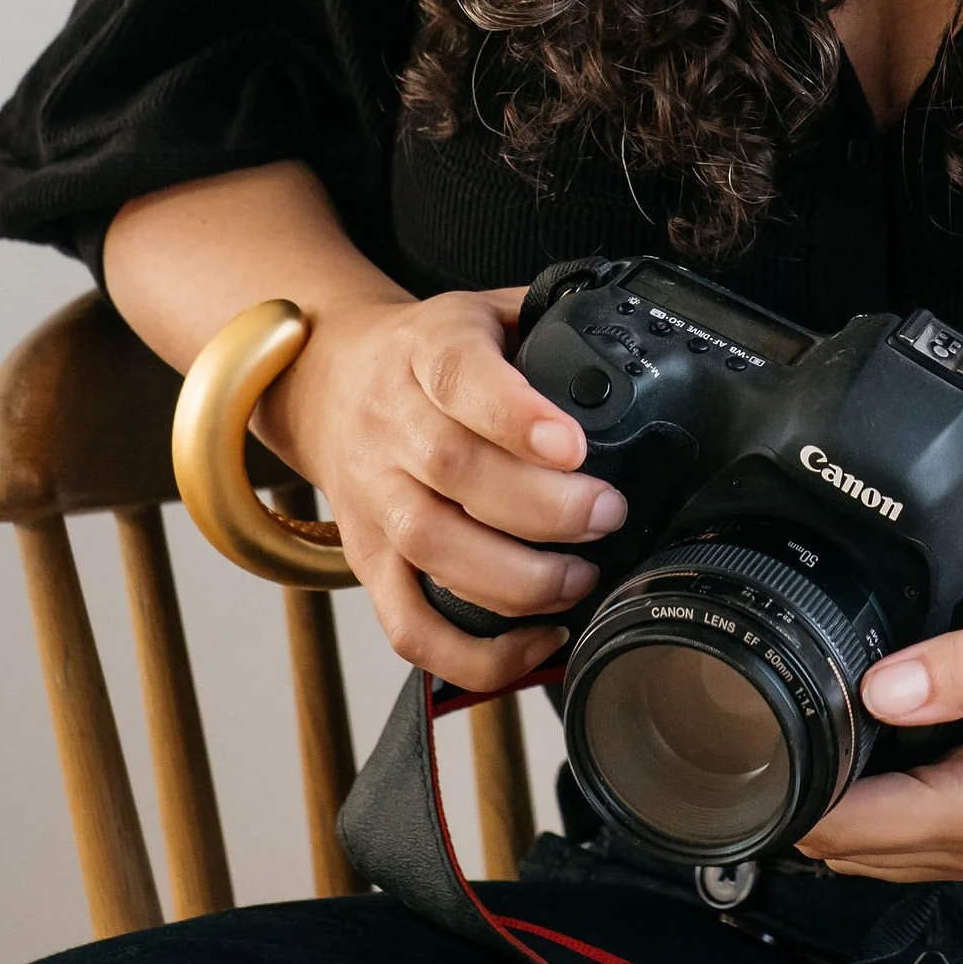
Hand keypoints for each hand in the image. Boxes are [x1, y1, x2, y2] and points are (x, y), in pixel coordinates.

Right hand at [252, 284, 627, 690]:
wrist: (328, 383)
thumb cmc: (427, 354)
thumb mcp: (484, 311)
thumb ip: (549, 320)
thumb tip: (634, 348)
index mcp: (426, 352)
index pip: (461, 377)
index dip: (516, 414)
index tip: (574, 445)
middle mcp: (389, 425)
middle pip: (453, 471)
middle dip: (543, 507)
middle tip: (607, 516)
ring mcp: (373, 497)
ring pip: (431, 548)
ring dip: (516, 578)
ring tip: (580, 579)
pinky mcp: (366, 560)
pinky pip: (407, 623)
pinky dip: (471, 652)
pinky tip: (536, 641)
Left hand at [797, 565, 962, 893]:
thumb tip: (875, 689)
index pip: (860, 829)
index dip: (797, 792)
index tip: (751, 749)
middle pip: (865, 852)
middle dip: (815, 800)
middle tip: (769, 729)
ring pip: (896, 850)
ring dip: (854, 806)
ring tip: (819, 732)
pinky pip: (935, 838)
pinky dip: (898, 805)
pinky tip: (885, 748)